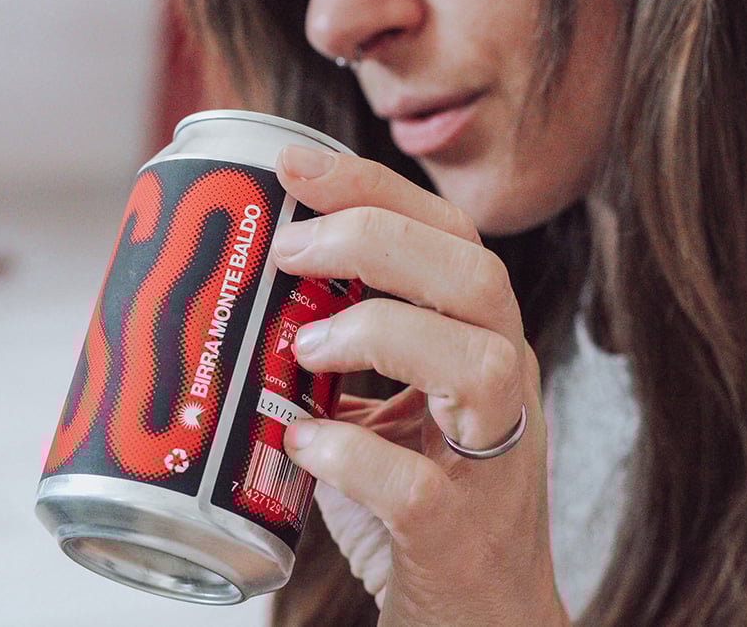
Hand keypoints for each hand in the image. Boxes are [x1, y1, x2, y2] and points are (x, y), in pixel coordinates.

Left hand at [272, 145, 568, 625]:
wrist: (480, 615)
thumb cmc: (419, 501)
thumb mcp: (386, 410)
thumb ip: (341, 356)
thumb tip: (246, 299)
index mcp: (479, 342)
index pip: (450, 234)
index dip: (373, 187)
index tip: (294, 165)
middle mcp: (501, 388)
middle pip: (474, 275)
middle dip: (374, 239)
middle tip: (289, 247)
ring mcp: (490, 462)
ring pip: (478, 361)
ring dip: (379, 332)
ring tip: (306, 347)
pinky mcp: (460, 535)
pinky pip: (419, 486)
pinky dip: (349, 456)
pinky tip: (300, 442)